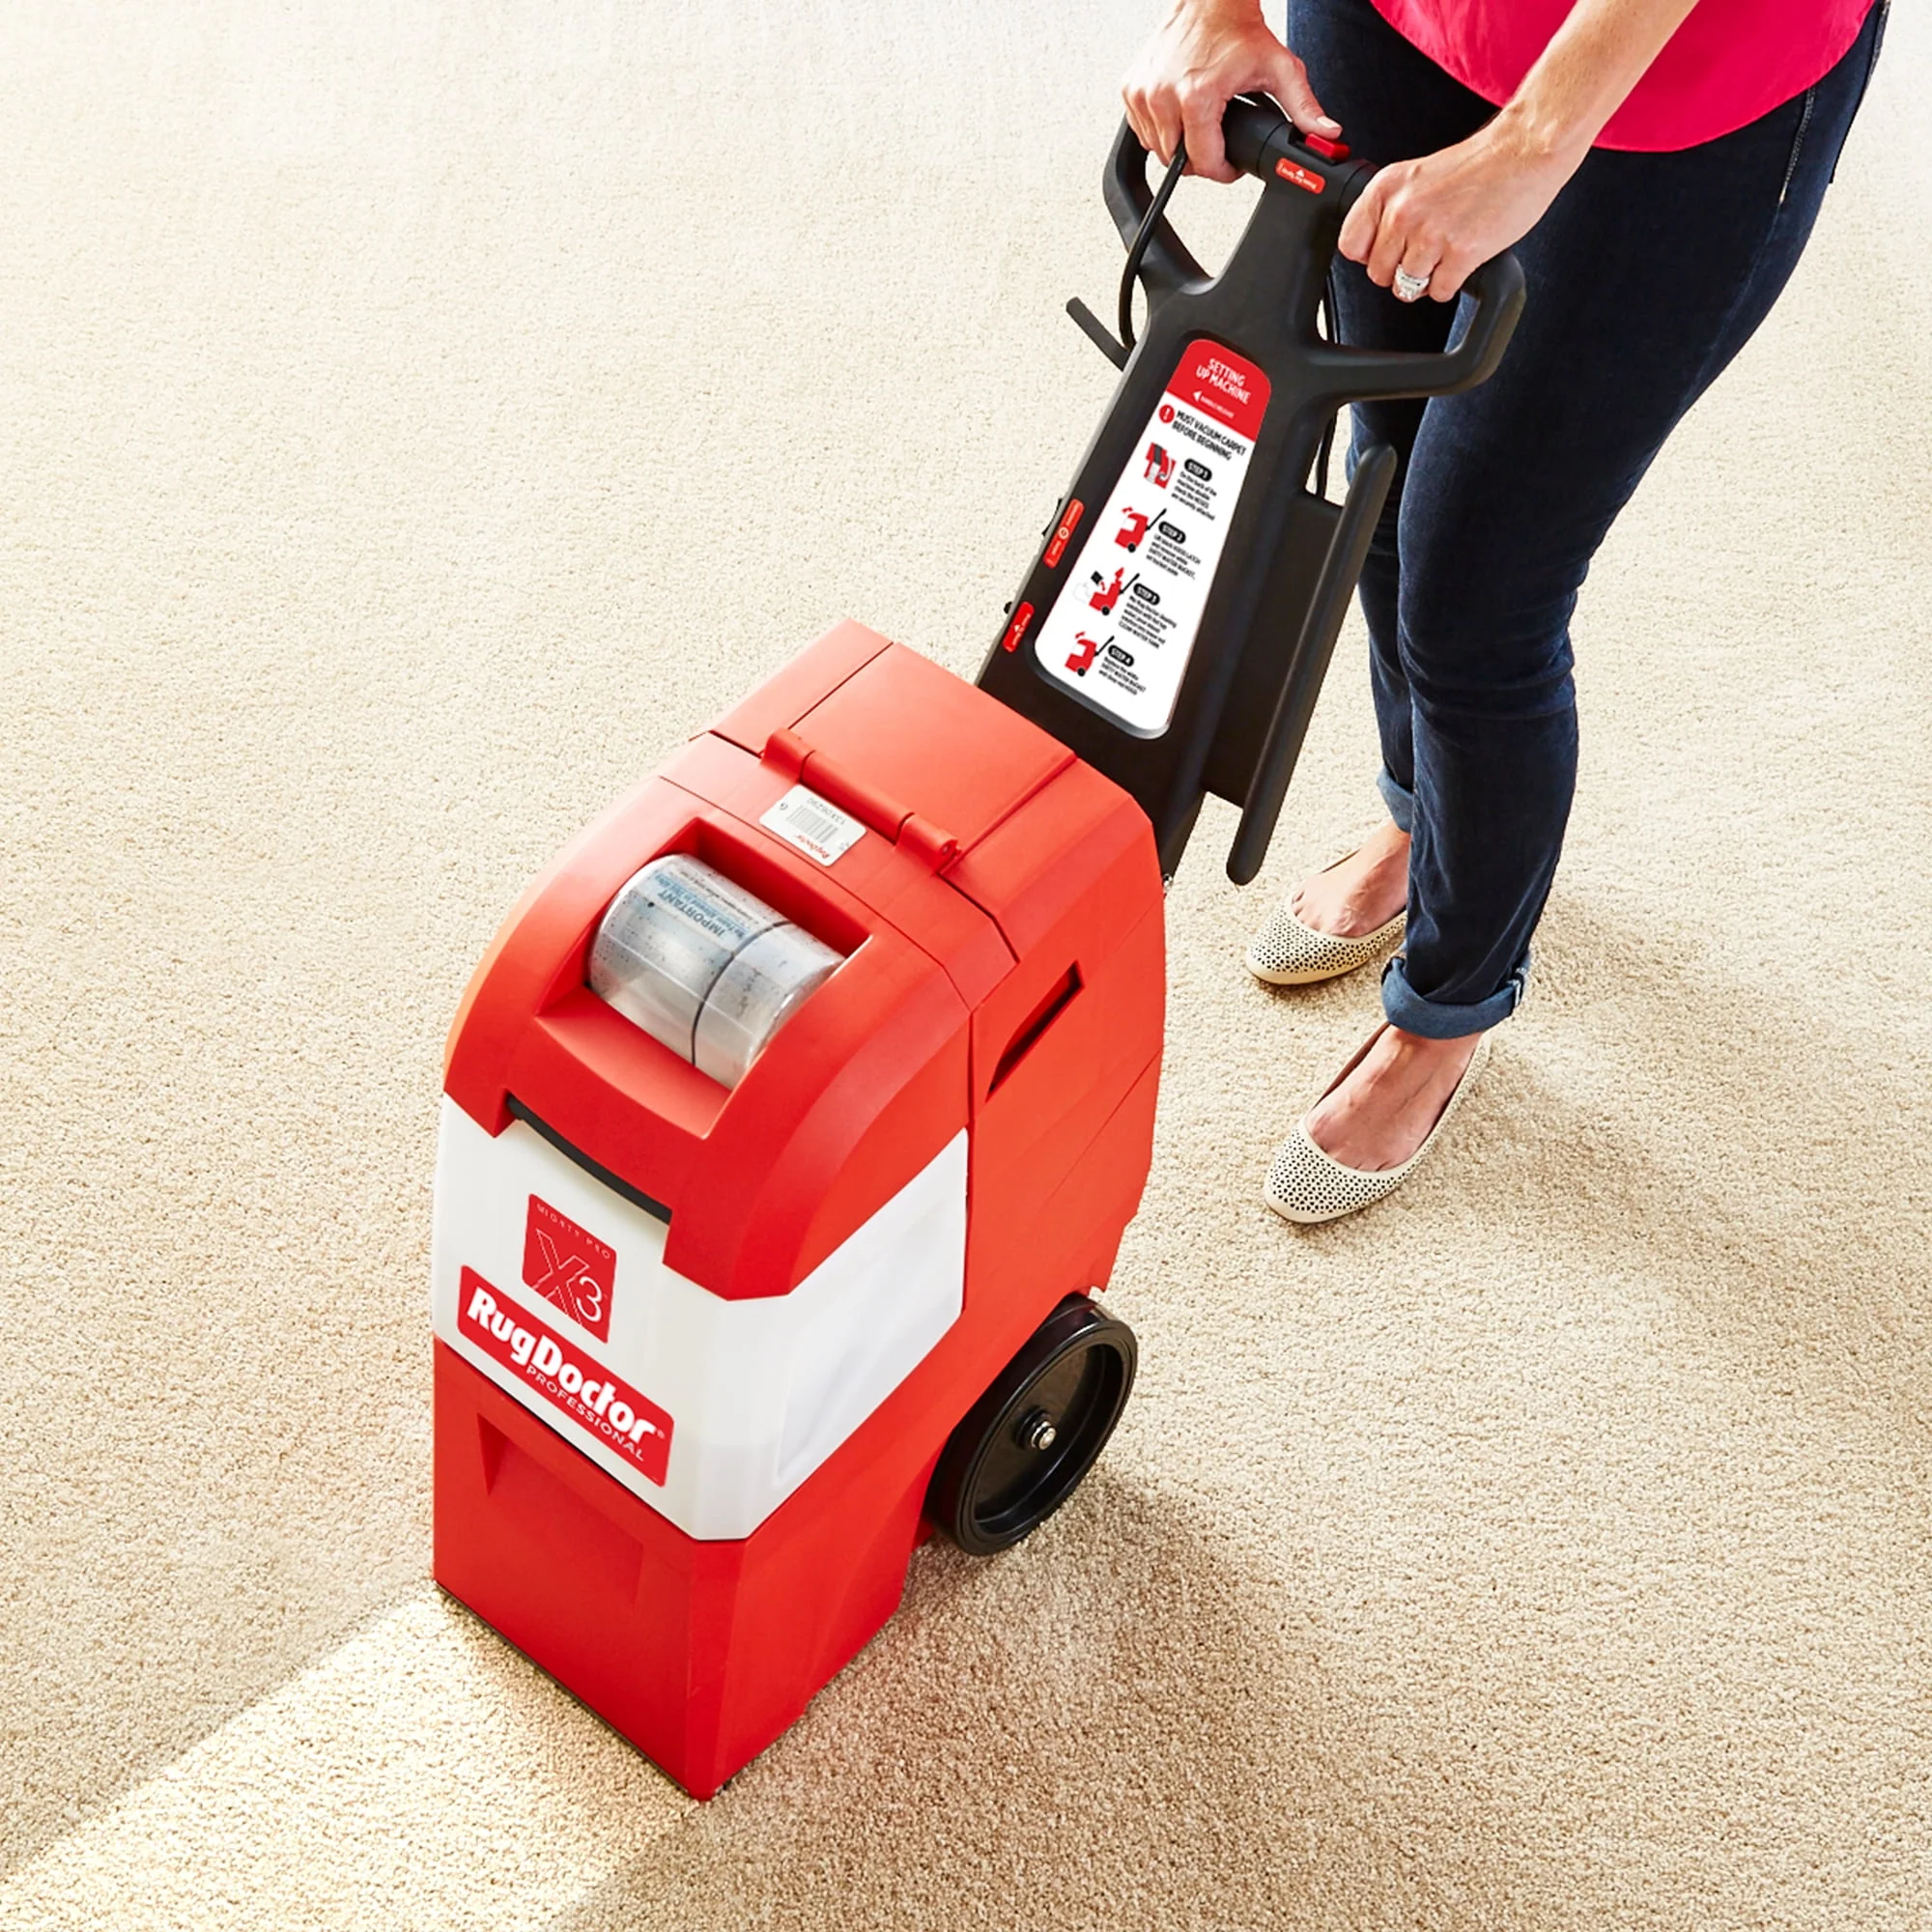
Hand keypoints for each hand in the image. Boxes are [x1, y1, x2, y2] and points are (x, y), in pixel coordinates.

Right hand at [1122, 0, 1338, 184]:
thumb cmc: (1237, 30)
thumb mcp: (1279, 68)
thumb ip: (1303, 107)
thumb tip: (1325, 134)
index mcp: (1196, 96)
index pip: (1203, 163)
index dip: (1223, 172)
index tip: (1231, 166)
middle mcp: (1163, 95)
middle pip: (1178, 161)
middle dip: (1201, 159)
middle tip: (1219, 142)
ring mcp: (1142, 92)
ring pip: (1158, 150)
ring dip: (1179, 147)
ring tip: (1201, 126)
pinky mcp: (1130, 88)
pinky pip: (1142, 131)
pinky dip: (1160, 131)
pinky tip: (1180, 115)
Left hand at [1339, 112, 1580, 300]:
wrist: (1523, 151)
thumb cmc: (1477, 165)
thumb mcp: (1417, 175)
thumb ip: (1390, 208)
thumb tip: (1371, 249)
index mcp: (1387, 188)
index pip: (1351, 245)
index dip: (1369, 255)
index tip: (1387, 251)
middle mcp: (1403, 212)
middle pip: (1378, 274)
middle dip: (1399, 271)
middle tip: (1424, 254)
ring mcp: (1430, 234)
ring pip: (1406, 287)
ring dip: (1426, 280)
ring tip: (1445, 256)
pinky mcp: (1460, 253)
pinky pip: (1439, 292)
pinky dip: (1451, 284)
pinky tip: (1461, 262)